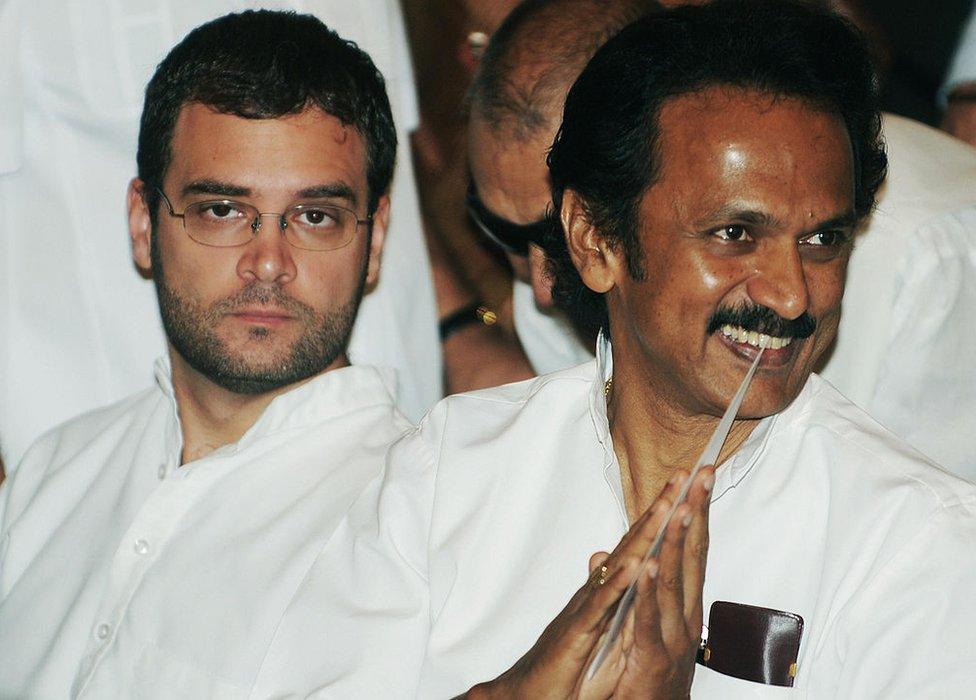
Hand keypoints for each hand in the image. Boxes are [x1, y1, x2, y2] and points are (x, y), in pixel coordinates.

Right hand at [464, 467, 713, 699]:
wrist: (526, 693)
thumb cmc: (561, 663)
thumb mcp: (590, 623)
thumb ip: (601, 588)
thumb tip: (603, 554)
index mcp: (606, 590)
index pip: (639, 545)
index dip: (662, 516)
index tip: (686, 487)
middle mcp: (597, 591)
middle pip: (633, 543)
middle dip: (660, 509)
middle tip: (683, 475)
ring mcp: (587, 609)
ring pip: (619, 566)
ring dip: (644, 535)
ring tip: (668, 506)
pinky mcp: (577, 634)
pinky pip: (602, 607)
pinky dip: (620, 586)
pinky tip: (638, 566)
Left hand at [609, 468, 712, 698]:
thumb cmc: (642, 670)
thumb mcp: (637, 622)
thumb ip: (627, 586)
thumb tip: (610, 553)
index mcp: (682, 602)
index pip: (691, 547)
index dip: (695, 510)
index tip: (699, 475)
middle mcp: (685, 614)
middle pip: (691, 554)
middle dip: (696, 512)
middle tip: (702, 476)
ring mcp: (672, 636)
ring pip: (674, 581)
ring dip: (675, 543)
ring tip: (679, 508)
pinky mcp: (651, 657)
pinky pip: (648, 619)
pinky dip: (648, 593)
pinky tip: (647, 568)